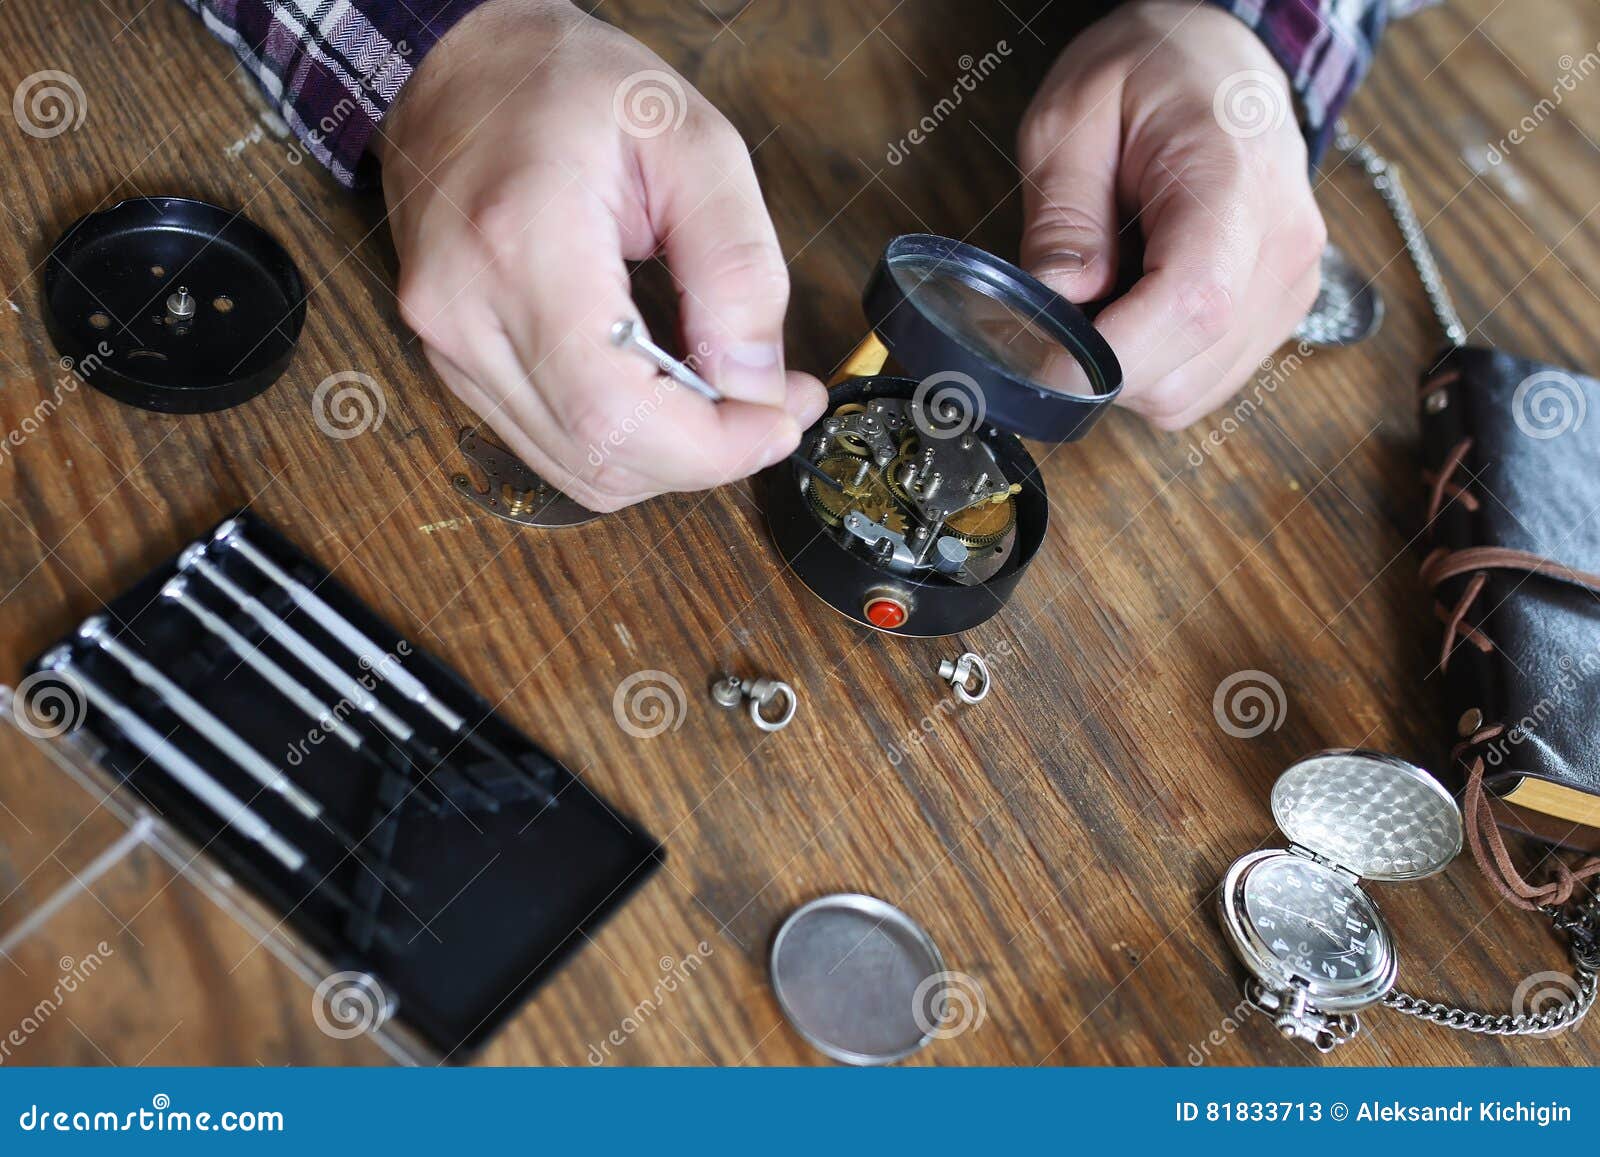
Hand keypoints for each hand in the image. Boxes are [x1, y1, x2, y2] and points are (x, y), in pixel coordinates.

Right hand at [376, 0, 825, 511]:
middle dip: (707, 456)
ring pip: (577, 471)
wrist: (456, 65)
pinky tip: (666, 389)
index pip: (616, 414)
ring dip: (668, 456)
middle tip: (776, 405)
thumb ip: (739, 267)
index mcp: (523, 244)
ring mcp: (448, 347)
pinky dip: (624, 439)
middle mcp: (465, 313)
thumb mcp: (693, 141)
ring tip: (727, 394)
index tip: (783, 418)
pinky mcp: (454, 363)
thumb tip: (760, 383)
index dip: (713, 448)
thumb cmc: (567, 85)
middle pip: (600, 459)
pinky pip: (551, 444)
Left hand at [1018, 1, 1325, 429]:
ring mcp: (1290, 285)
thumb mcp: (1071, 117)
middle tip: (1055, 311)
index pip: (1191, 305)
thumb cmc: (1149, 72)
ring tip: (1102, 293)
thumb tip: (1054, 305)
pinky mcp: (1280, 311)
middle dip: (1098, 366)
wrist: (1221, 58)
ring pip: (1189, 394)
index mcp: (1234, 182)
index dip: (1107, 358)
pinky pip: (1202, 382)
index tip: (1040, 360)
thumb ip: (1062, 215)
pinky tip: (1134, 305)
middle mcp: (1283, 245)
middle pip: (1183, 371)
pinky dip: (1152, 366)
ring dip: (1124, 371)